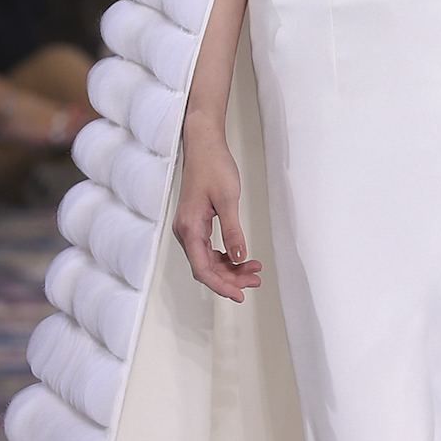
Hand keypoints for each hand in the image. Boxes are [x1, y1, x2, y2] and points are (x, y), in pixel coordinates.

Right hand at [173, 113, 261, 301]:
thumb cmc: (213, 166)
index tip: (239, 294)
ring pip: (208, 260)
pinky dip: (226, 257)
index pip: (202, 268)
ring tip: (254, 270)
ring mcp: (190, 228)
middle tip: (255, 280)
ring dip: (230, 269)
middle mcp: (185, 231)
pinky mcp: (196, 224)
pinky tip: (242, 258)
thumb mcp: (228, 199)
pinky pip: (209, 249)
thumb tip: (238, 257)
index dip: (221, 285)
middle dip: (230, 278)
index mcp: (190, 227)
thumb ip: (233, 231)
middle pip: (205, 268)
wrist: (204, 146)